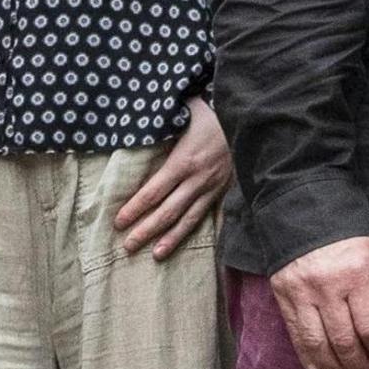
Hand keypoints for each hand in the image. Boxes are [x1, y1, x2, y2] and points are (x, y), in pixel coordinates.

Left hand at [112, 100, 232, 259]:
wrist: (249, 120)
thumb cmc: (210, 114)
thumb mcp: (184, 112)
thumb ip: (161, 120)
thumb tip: (137, 122)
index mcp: (184, 161)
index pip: (154, 191)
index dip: (135, 208)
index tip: (118, 222)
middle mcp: (198, 179)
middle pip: (168, 211)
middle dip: (146, 230)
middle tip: (128, 246)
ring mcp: (211, 187)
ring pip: (187, 218)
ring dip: (169, 238)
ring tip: (154, 255)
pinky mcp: (221, 191)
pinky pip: (203, 215)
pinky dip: (189, 231)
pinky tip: (178, 243)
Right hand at [269, 235, 368, 368]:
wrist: (302, 210)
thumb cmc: (347, 235)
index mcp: (356, 274)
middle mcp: (327, 287)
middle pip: (344, 339)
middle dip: (357, 362)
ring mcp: (301, 293)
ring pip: (317, 342)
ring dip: (332, 367)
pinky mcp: (282, 295)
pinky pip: (295, 333)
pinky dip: (306, 356)